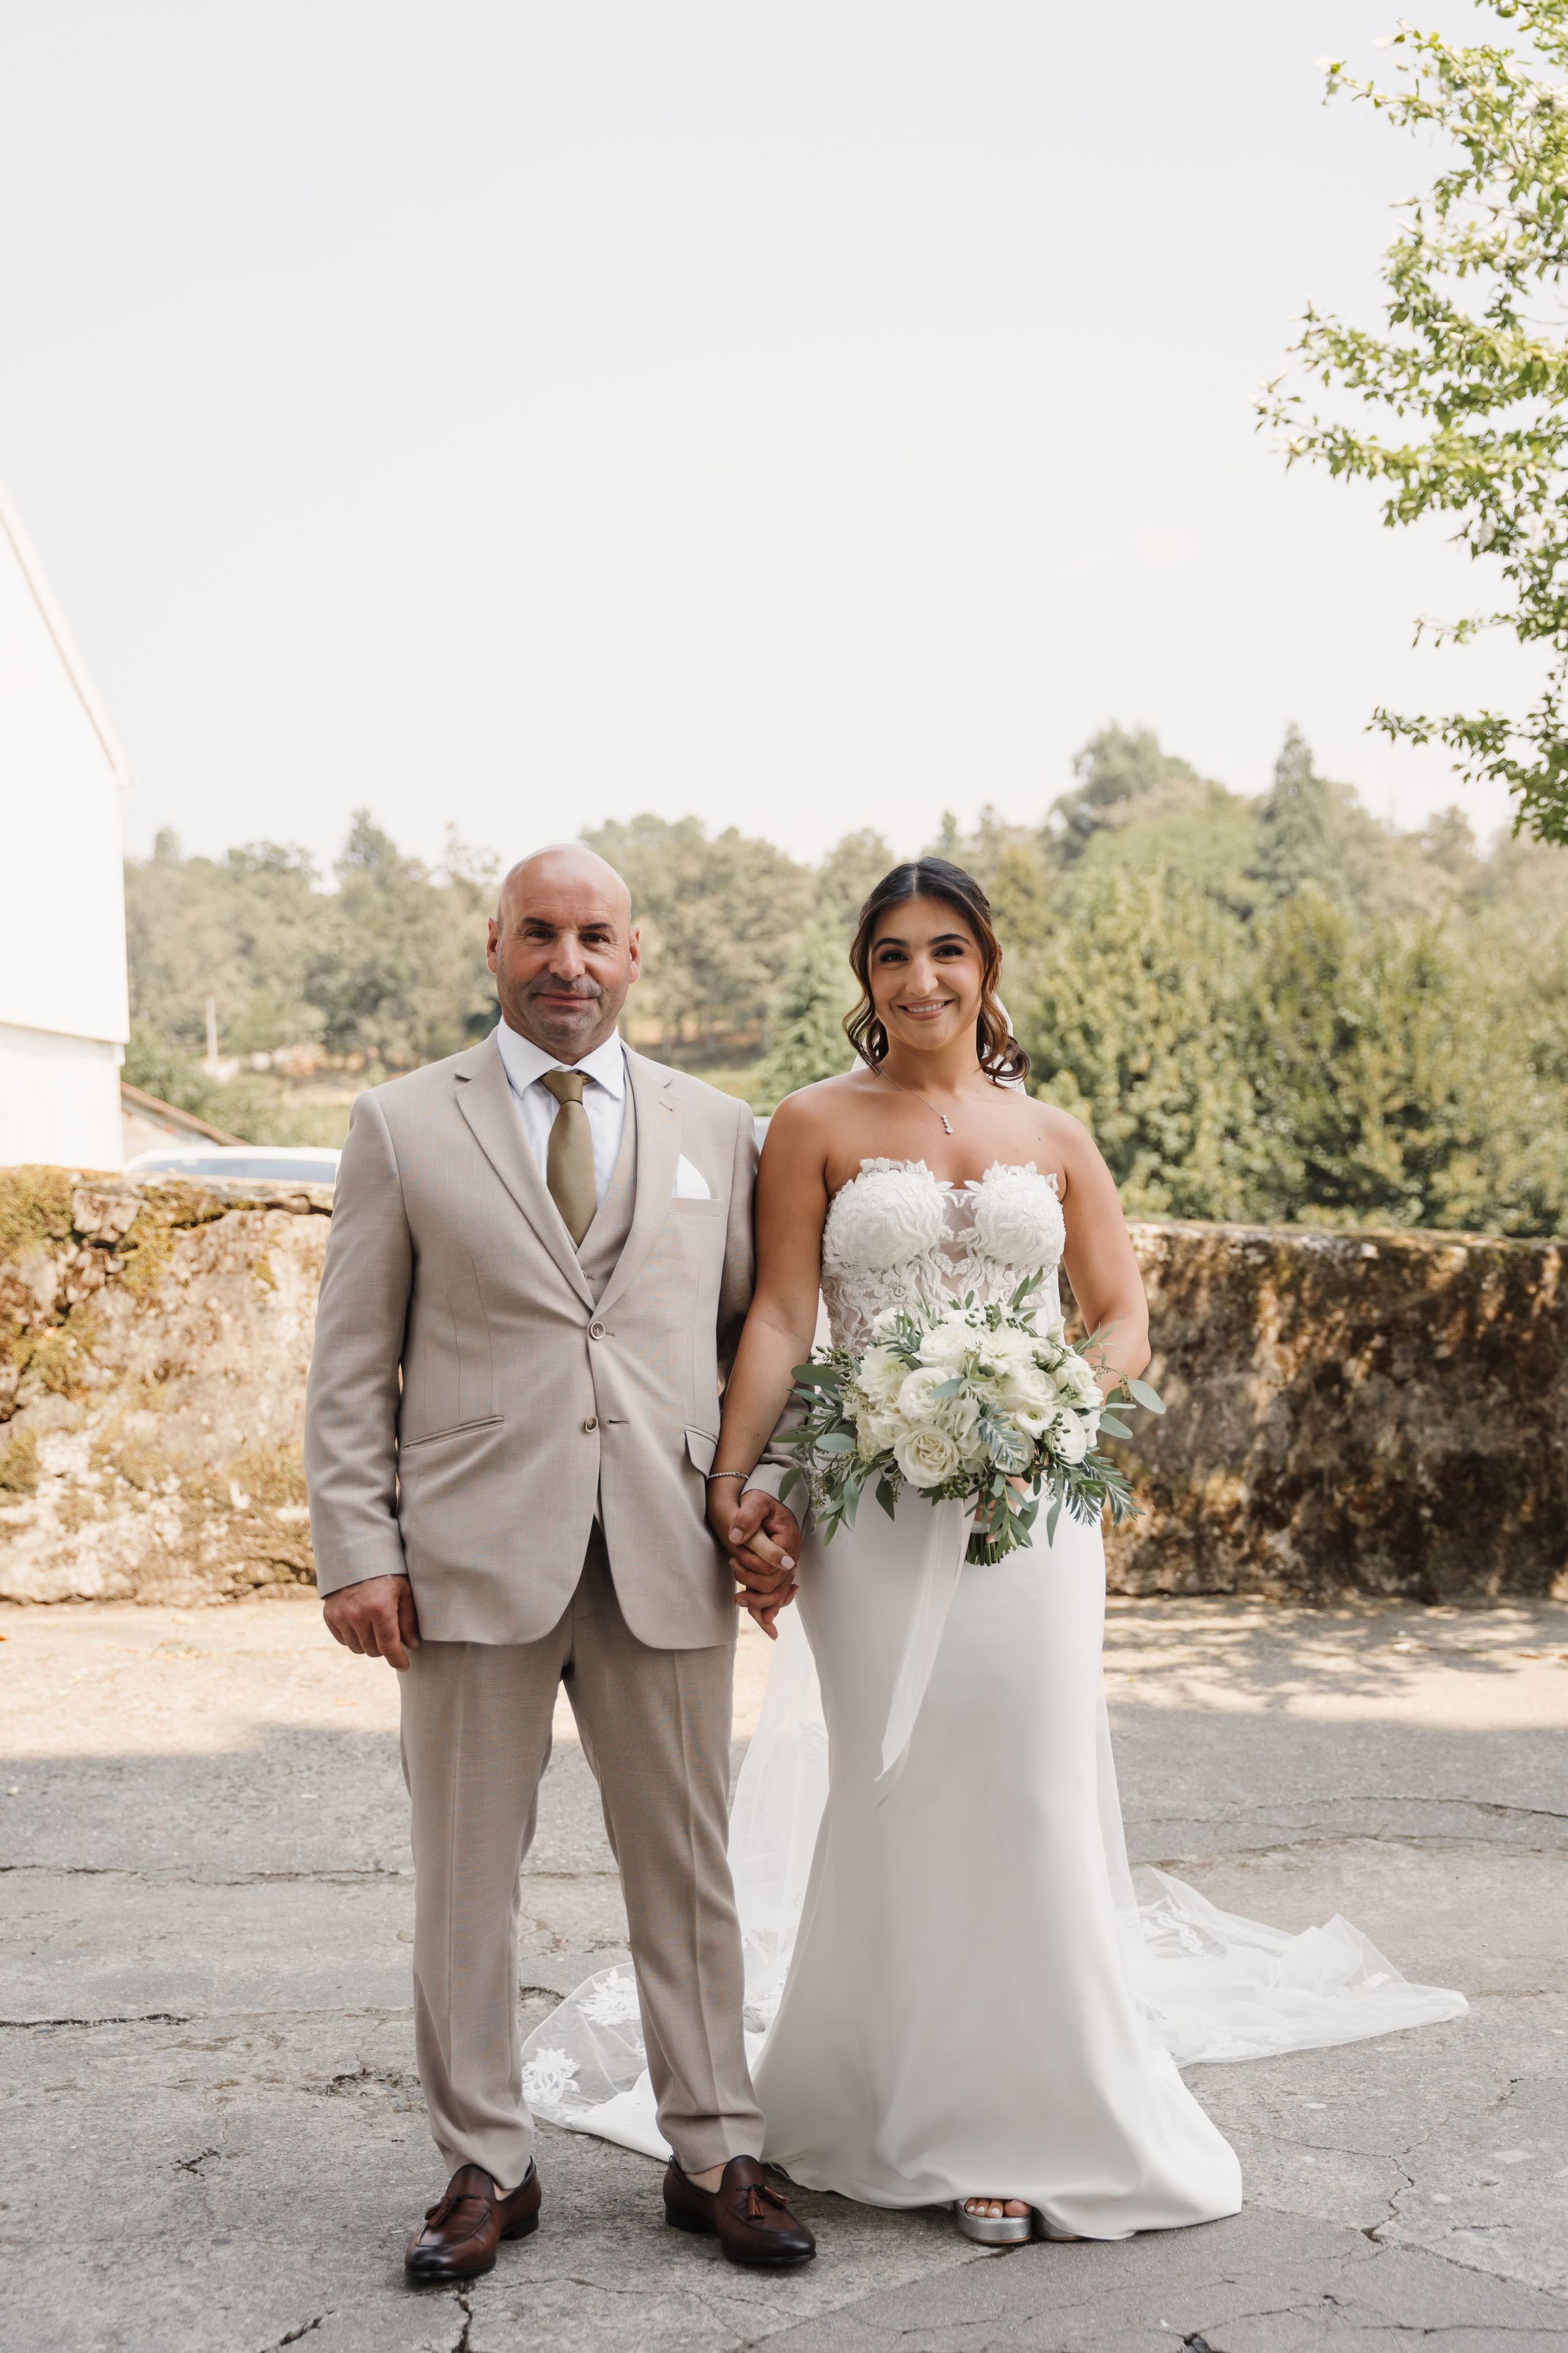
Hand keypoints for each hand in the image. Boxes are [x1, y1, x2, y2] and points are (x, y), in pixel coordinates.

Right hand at [322, 1574, 420, 1670]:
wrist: (355, 1556)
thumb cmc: (386, 1573)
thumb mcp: (404, 1591)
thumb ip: (408, 1620)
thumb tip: (412, 1645)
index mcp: (380, 1609)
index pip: (389, 1647)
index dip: (398, 1660)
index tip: (405, 1666)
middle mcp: (358, 1615)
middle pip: (374, 1651)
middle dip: (385, 1648)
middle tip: (391, 1636)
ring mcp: (341, 1616)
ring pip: (358, 1648)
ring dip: (369, 1644)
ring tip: (376, 1628)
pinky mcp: (330, 1616)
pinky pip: (344, 1640)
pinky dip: (354, 1638)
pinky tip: (361, 1624)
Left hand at [707, 1485, 801, 1636]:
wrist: (766, 1499)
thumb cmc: (760, 1500)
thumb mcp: (754, 1503)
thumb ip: (746, 1519)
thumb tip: (735, 1538)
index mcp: (788, 1541)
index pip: (772, 1567)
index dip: (752, 1568)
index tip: (733, 1561)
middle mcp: (792, 1557)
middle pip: (776, 1585)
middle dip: (753, 1589)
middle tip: (733, 1583)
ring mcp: (787, 1565)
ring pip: (778, 1594)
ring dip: (761, 1603)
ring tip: (739, 1601)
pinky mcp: (780, 1570)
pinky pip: (779, 1593)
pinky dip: (772, 1606)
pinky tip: (764, 1620)